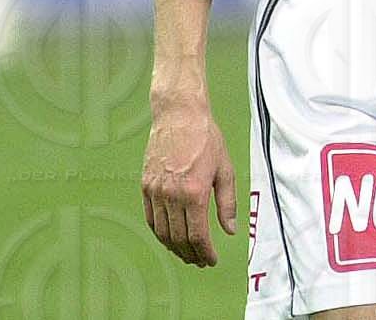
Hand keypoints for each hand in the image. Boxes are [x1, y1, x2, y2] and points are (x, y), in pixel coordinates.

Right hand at [142, 94, 238, 266]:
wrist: (179, 116)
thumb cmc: (206, 139)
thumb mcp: (224, 169)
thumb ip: (227, 203)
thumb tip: (229, 230)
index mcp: (194, 192)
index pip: (197, 235)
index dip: (205, 252)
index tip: (212, 260)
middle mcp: (172, 195)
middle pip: (179, 238)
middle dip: (191, 254)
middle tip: (201, 261)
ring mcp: (156, 191)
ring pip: (163, 232)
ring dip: (175, 248)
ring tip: (188, 254)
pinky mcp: (146, 186)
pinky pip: (151, 219)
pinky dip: (161, 233)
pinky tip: (171, 238)